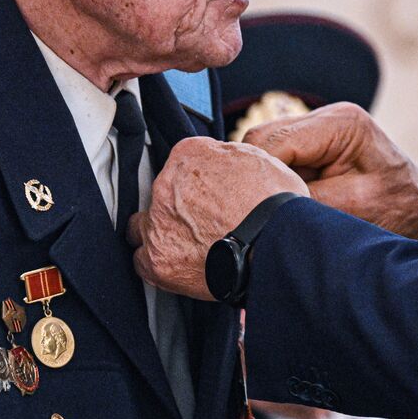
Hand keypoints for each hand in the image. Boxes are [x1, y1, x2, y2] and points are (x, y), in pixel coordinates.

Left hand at [127, 137, 307, 299]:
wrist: (275, 244)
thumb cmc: (275, 205)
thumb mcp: (257, 158)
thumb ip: (227, 157)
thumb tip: (222, 163)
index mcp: (189, 154)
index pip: (179, 162)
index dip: (193, 180)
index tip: (204, 193)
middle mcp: (166, 184)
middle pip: (158, 194)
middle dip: (174, 206)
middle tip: (200, 220)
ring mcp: (158, 222)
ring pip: (141, 227)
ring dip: (159, 233)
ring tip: (186, 245)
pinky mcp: (157, 259)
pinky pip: (141, 261)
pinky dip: (157, 263)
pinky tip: (179, 264)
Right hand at [242, 102, 417, 240]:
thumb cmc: (396, 208)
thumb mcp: (352, 210)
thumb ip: (305, 201)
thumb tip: (260, 207)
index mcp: (341, 124)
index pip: (275, 140)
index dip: (256, 174)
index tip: (249, 208)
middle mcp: (327, 116)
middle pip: (262, 139)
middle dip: (256, 175)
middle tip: (253, 213)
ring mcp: (318, 127)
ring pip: (263, 147)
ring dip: (263, 179)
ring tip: (268, 211)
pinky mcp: (312, 143)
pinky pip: (276, 157)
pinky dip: (272, 180)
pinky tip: (278, 203)